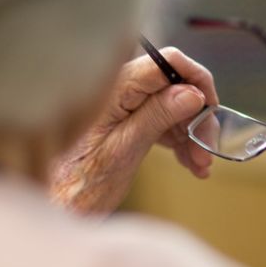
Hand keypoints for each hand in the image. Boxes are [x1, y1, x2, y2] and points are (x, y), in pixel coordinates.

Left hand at [50, 48, 218, 214]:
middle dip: (196, 116)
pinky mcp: (125, 121)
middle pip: (174, 85)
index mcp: (114, 88)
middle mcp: (118, 90)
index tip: (212, 108)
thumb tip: (191, 92)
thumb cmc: (77, 182)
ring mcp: (122, 105)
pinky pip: (161, 120)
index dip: (196, 80)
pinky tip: (189, 161)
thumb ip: (156, 117)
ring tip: (200, 164)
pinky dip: (179, 139)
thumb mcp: (123, 150)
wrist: (54, 204)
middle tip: (207, 150)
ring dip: (191, 133)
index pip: (167, 62)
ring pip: (172, 105)